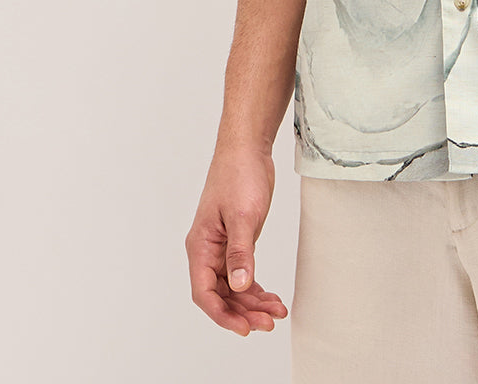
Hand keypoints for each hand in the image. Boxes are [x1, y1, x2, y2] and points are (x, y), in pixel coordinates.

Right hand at [186, 144, 289, 335]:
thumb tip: (240, 286)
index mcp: (200, 246)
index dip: (223, 314)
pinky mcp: (237, 241)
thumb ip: (240, 252)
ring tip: (276, 313)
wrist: (247, 149)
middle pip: (221, 295)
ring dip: (253, 302)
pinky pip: (243, 273)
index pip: (204, 293)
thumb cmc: (239, 175)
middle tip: (269, 322)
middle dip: (244, 312)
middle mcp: (208, 251)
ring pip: (234, 287)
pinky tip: (271, 298)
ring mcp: (222, 247)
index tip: (245, 328)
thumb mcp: (243, 215)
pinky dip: (256, 287)